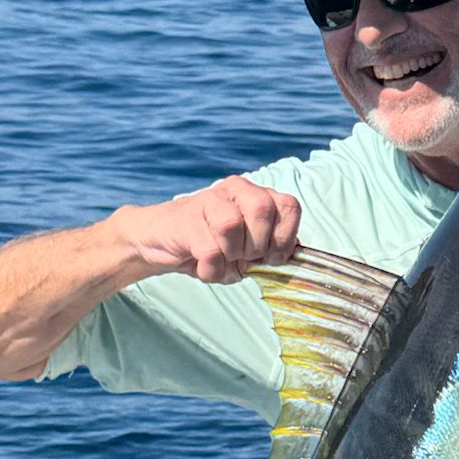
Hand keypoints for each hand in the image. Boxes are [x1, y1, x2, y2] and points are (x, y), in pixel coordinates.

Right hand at [114, 176, 301, 283]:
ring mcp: (209, 200)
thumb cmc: (213, 247)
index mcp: (257, 195)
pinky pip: (208, 250)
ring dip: (231, 255)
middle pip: (263, 211)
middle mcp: (236, 189)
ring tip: (222, 259)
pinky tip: (204, 266)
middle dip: (258, 245)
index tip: (270, 257)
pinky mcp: (186, 218)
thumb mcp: (249, 250)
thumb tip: (296, 255)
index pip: (290, 206)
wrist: (163, 242)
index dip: (285, 238)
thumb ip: (274, 249)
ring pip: (232, 226)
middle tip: (244, 257)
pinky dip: (211, 269)